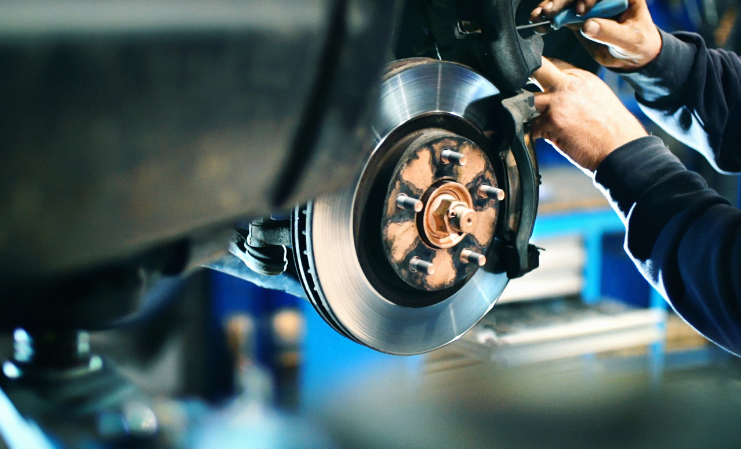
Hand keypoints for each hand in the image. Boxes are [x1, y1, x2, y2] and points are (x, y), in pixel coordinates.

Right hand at [530, 0, 661, 69]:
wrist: (632, 55)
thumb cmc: (638, 44)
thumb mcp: (630, 40)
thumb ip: (610, 33)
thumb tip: (587, 26)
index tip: (581, 11)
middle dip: (561, 1)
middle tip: (548, 11)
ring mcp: (588, 5)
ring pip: (565, 2)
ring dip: (549, 7)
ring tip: (537, 17)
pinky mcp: (577, 17)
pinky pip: (560, 14)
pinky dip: (548, 19)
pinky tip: (538, 23)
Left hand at [531, 58, 647, 171]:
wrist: (620, 148)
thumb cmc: (611, 128)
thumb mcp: (597, 96)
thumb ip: (574, 89)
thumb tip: (553, 91)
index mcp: (581, 77)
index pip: (552, 64)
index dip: (540, 73)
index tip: (535, 82)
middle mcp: (568, 85)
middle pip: (537, 70)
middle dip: (526, 79)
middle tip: (525, 93)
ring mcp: (558, 102)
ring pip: (528, 101)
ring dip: (531, 113)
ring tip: (546, 124)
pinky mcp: (551, 121)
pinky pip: (532, 127)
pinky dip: (537, 135)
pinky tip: (553, 138)